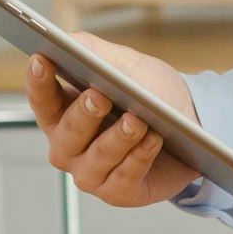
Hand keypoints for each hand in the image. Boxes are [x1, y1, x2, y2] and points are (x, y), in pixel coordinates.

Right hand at [25, 33, 200, 206]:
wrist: (194, 127)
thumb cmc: (152, 96)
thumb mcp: (128, 65)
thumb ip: (95, 52)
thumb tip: (69, 41)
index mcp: (62, 113)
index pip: (42, 99)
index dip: (38, 81)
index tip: (42, 59)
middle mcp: (69, 148)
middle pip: (68, 132)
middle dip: (83, 114)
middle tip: (98, 96)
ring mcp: (92, 173)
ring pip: (98, 157)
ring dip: (118, 138)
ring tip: (137, 120)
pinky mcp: (119, 193)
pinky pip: (125, 178)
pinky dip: (139, 158)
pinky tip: (153, 140)